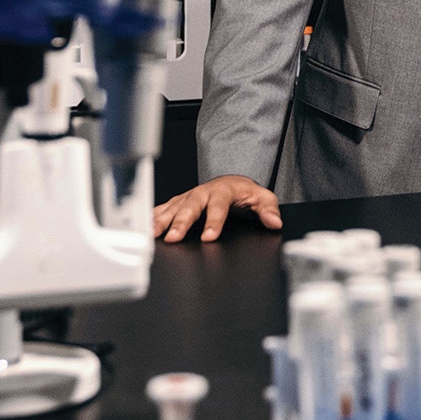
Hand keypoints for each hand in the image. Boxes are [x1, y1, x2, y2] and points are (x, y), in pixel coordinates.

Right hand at [150, 174, 282, 241]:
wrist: (230, 182)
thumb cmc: (244, 192)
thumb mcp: (262, 198)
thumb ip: (268, 209)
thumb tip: (274, 222)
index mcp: (223, 191)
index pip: (218, 207)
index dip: (213, 221)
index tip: (209, 236)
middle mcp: (203, 192)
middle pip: (190, 207)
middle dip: (181, 222)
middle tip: (174, 237)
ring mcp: (189, 196)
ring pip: (174, 207)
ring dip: (162, 220)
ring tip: (153, 234)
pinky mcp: (180, 200)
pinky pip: (164, 207)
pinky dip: (154, 216)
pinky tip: (146, 226)